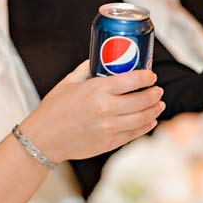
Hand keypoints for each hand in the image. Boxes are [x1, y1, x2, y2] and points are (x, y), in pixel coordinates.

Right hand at [20, 61, 163, 163]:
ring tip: (159, 104)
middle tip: (157, 90)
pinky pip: (134, 134)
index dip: (146, 77)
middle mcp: (106, 109)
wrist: (43, 139)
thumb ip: (86, 69)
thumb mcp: (68, 83)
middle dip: (154, 93)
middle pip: (142, 100)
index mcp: (97, 90)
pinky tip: (150, 121)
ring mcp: (109, 128)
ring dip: (154, 110)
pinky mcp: (109, 143)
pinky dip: (146, 126)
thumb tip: (100, 58)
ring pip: (142, 118)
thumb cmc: (54, 109)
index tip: (151, 75)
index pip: (132, 80)